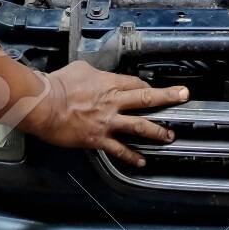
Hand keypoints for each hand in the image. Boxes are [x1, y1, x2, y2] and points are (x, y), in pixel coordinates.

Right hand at [21, 60, 188, 166]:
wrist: (44, 105)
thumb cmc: (58, 85)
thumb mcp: (80, 68)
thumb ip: (94, 72)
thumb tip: (97, 74)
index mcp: (109, 83)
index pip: (136, 83)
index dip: (147, 86)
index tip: (154, 89)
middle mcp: (113, 102)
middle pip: (147, 98)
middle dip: (168, 97)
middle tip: (184, 96)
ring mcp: (108, 122)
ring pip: (140, 126)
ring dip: (157, 131)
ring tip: (169, 136)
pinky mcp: (98, 139)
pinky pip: (119, 149)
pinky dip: (131, 157)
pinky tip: (141, 161)